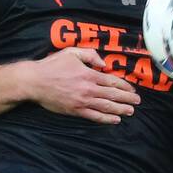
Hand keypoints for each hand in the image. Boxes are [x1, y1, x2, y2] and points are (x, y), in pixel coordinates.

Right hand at [24, 48, 139, 124]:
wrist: (35, 81)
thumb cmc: (52, 65)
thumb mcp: (71, 52)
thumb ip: (90, 55)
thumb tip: (103, 64)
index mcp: (89, 74)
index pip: (112, 81)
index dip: (124, 86)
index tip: (132, 89)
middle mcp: (88, 89)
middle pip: (113, 95)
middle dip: (127, 99)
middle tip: (137, 102)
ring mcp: (82, 102)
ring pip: (106, 107)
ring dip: (120, 110)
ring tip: (130, 112)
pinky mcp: (75, 111)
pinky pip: (94, 116)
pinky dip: (106, 119)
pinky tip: (115, 120)